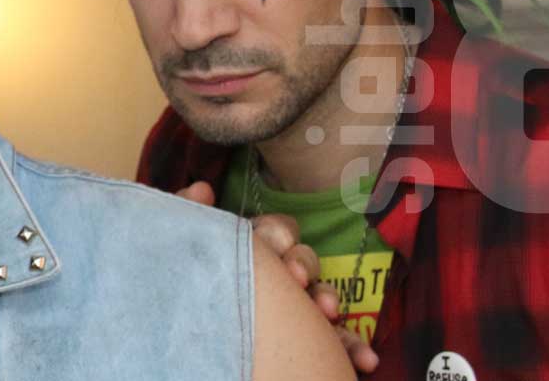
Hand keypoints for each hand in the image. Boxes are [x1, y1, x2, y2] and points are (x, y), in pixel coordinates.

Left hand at [174, 181, 378, 373]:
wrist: (188, 345)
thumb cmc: (188, 280)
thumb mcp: (184, 247)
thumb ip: (186, 215)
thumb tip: (203, 189)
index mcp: (251, 250)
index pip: (274, 232)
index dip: (277, 234)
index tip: (275, 244)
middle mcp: (277, 277)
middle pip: (302, 259)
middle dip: (302, 263)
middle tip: (294, 276)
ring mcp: (296, 309)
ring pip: (322, 297)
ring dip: (328, 298)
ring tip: (325, 310)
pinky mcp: (310, 340)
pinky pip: (337, 342)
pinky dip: (353, 347)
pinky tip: (365, 359)